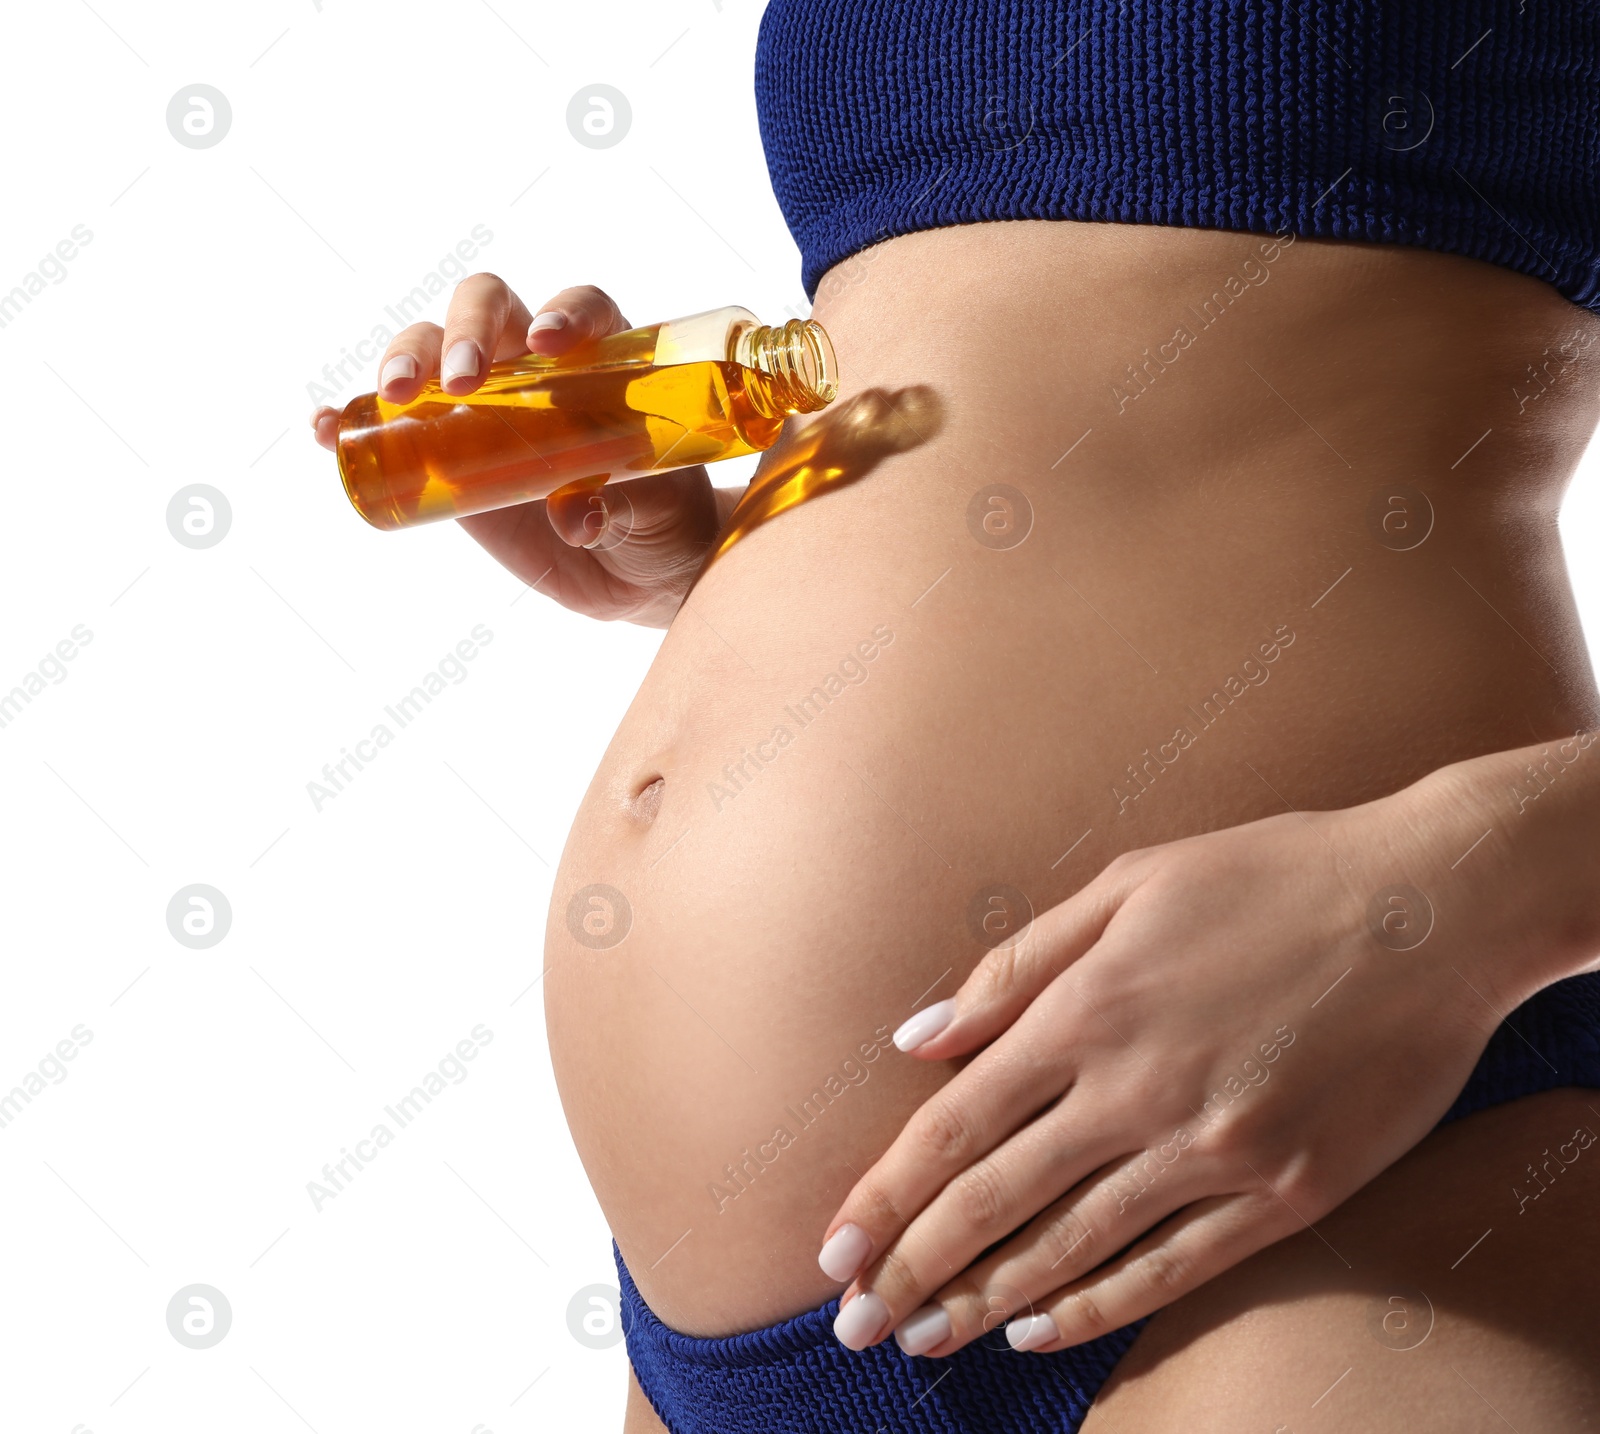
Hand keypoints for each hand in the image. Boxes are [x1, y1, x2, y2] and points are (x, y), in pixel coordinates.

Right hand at [310, 279, 741, 626]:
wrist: (641, 570)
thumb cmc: (667, 521)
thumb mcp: (659, 511)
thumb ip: (624, 504)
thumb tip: (576, 516)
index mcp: (603, 358)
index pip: (579, 308)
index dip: (564, 313)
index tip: (550, 343)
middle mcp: (538, 365)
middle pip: (488, 310)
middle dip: (466, 330)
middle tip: (462, 380)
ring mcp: (484, 404)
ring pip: (430, 350)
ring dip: (406, 359)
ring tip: (395, 396)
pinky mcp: (446, 450)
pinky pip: (391, 423)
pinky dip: (354, 416)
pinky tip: (330, 427)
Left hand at [816, 776, 1521, 1356]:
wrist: (1430, 910)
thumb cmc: (1269, 878)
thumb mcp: (1129, 885)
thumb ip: (1015, 967)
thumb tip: (919, 1038)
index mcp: (1089, 1007)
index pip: (954, 1125)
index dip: (886, 1194)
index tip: (832, 1247)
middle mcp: (1137, 1089)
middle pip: (995, 1199)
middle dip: (913, 1268)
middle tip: (856, 1322)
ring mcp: (1215, 1149)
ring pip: (1072, 1246)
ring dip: (985, 1301)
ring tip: (925, 1338)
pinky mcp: (1287, 1192)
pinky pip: (1173, 1269)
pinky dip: (1097, 1306)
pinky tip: (1038, 1330)